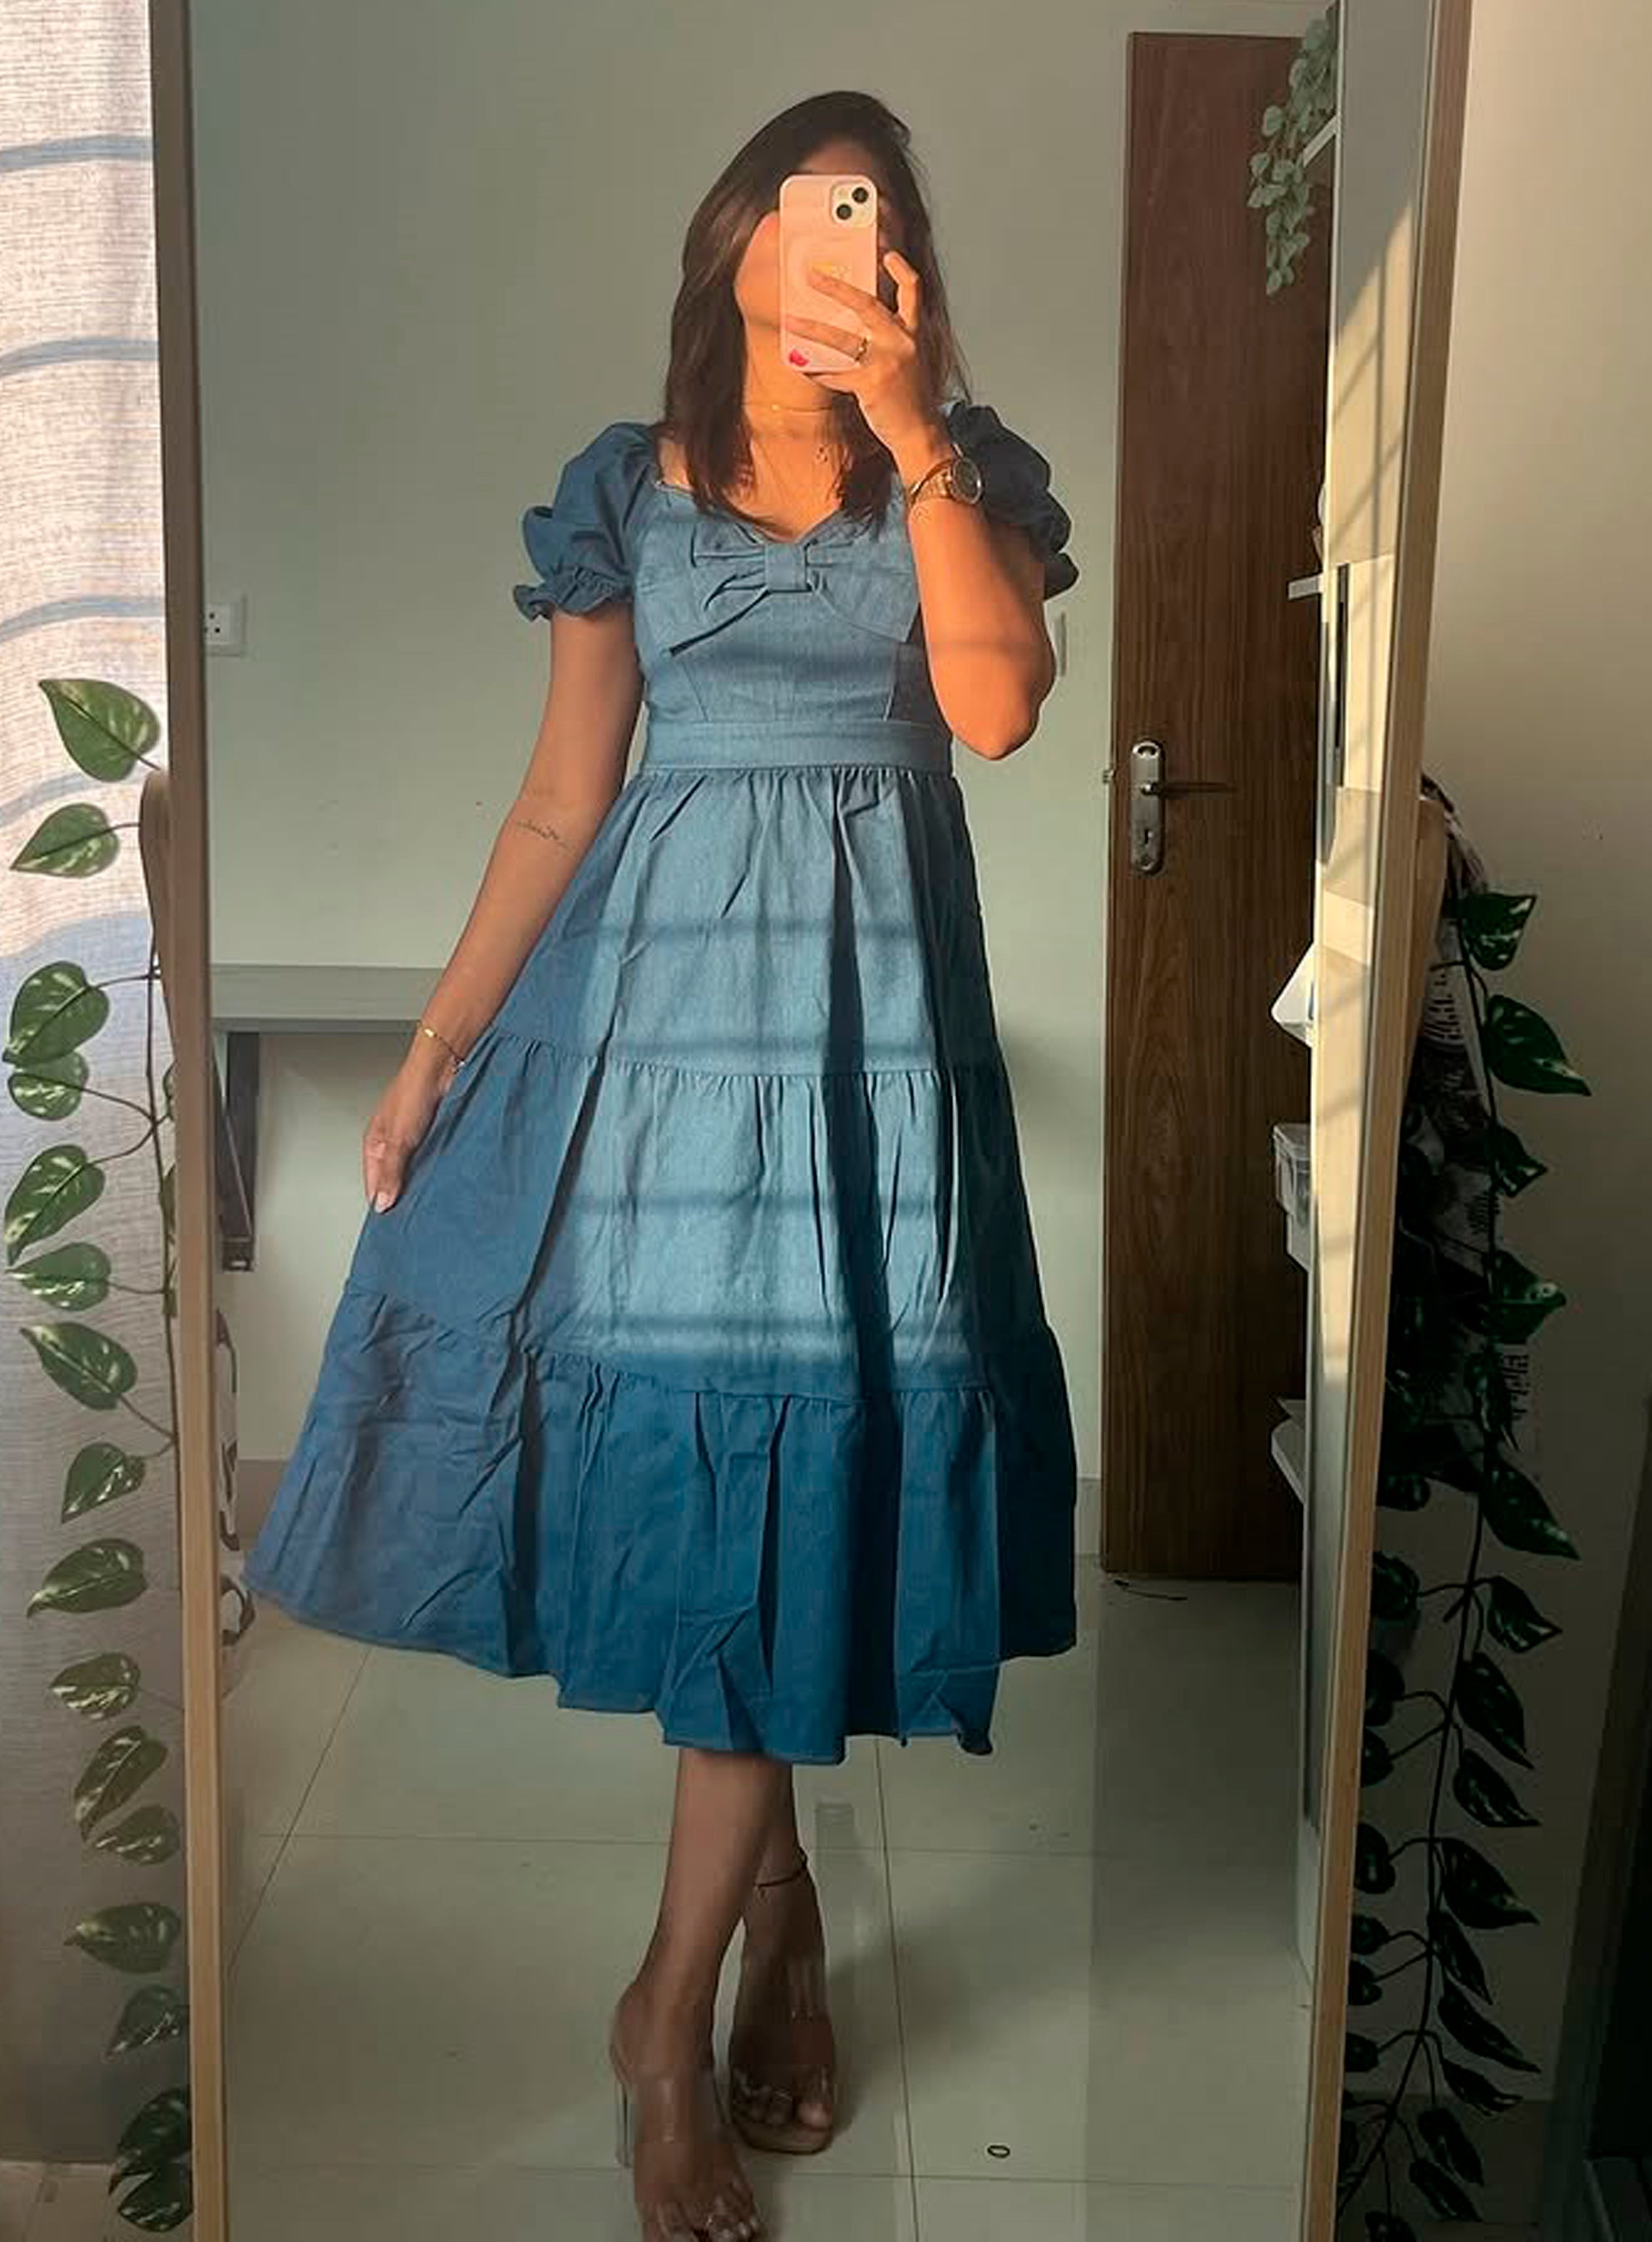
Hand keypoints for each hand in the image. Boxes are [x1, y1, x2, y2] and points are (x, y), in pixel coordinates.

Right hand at [362, 1047, 455, 1211]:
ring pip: (418, 1172)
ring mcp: (418, 1140)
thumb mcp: (397, 1139)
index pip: (374, 1184)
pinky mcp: (439, 1136)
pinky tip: (447, 1181)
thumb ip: (390, 1173)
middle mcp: (395, 1144)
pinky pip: (437, 1161)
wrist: (444, 1065)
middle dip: (405, 1197)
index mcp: (376, 1144)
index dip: (382, 1203)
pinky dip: (441, 1171)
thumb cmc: (413, 1089)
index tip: (392, 1225)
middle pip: (396, 1180)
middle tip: (414, 1219)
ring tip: (432, 1203)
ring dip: (425, 1184)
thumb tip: (382, 1202)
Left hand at [788, 250, 946, 465]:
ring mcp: (887, 363)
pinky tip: (800, 364)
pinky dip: (816, 370)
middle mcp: (902, 342)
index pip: (912, 291)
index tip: (885, 254)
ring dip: (812, 329)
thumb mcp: (908, 361)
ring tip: (790, 319)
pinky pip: (836, 375)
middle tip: (811, 276)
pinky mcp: (871, 386)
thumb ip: (890, 340)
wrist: (920, 433)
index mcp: (913, 333)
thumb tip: (854, 326)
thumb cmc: (911, 398)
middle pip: (867, 304)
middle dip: (837, 287)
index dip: (900, 269)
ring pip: (842, 339)